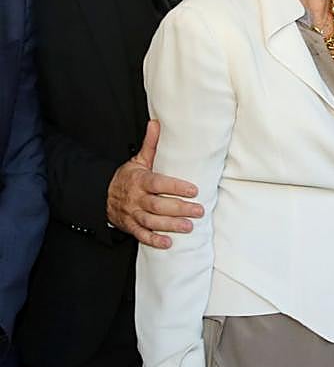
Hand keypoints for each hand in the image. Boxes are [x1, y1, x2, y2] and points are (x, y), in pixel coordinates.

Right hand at [107, 120, 202, 248]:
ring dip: (170, 226)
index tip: (193, 189)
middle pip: (157, 205)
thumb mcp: (138, 160)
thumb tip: (156, 123)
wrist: (101, 195)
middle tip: (199, 211)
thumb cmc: (127, 177)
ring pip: (151, 222)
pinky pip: (141, 235)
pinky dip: (153, 240)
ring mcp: (132, 214)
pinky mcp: (130, 226)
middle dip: (179, 209)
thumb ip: (150, 145)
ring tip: (189, 227)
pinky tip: (168, 243)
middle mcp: (136, 198)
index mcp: (140, 180)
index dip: (175, 187)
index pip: (158, 184)